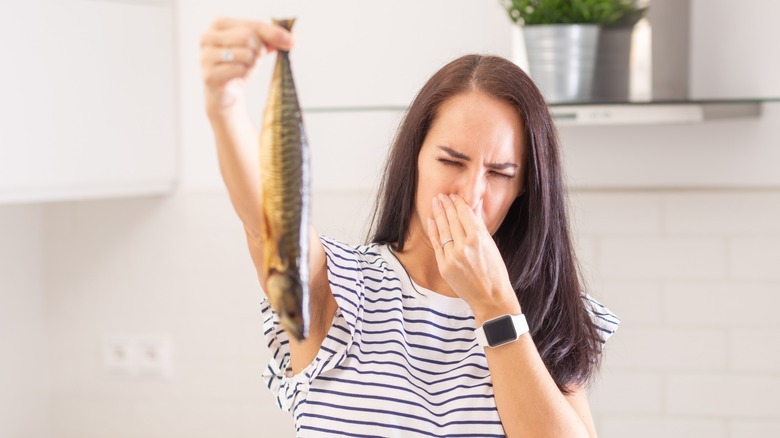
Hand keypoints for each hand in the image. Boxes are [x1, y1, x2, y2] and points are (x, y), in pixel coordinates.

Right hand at [200, 17, 293, 115]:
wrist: (227, 93)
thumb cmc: (239, 65)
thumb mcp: (257, 48)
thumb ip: (272, 39)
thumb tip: (292, 38)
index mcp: (218, 24)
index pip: (252, 25)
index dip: (273, 34)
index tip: (291, 42)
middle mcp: (207, 37)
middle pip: (248, 37)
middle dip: (258, 50)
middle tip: (254, 59)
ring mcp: (206, 56)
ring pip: (245, 54)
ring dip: (251, 63)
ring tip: (244, 67)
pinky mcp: (210, 75)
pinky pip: (239, 70)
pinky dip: (244, 74)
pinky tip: (237, 77)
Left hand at [426, 194, 520, 320]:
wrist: (490, 297)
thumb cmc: (495, 271)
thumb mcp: (491, 245)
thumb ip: (478, 227)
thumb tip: (470, 209)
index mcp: (479, 238)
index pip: (464, 214)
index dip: (458, 203)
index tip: (454, 196)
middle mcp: (464, 246)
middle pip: (452, 219)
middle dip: (446, 205)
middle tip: (441, 195)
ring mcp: (452, 256)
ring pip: (442, 229)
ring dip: (438, 214)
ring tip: (435, 202)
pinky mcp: (444, 266)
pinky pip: (437, 244)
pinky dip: (433, 230)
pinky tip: (431, 220)